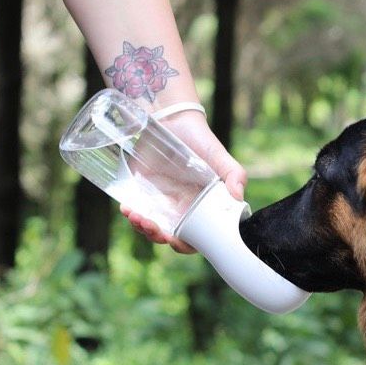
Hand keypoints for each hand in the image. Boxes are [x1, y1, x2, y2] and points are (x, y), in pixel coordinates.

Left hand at [122, 111, 248, 253]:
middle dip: (157, 236)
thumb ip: (235, 173)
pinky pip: (134, 208)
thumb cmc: (200, 139)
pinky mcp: (141, 190)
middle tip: (151, 227)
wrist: (173, 118)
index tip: (175, 240)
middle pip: (168, 235)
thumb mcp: (219, 156)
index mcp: (201, 208)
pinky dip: (129, 212)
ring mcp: (159, 200)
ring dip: (141, 227)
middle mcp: (180, 208)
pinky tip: (127, 209)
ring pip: (149, 225)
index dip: (184, 245)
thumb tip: (238, 197)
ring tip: (136, 216)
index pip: (193, 238)